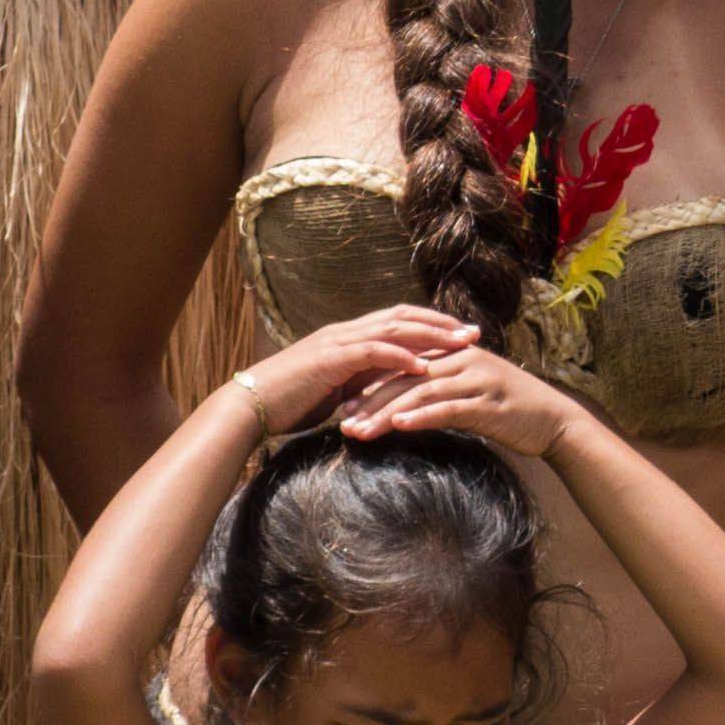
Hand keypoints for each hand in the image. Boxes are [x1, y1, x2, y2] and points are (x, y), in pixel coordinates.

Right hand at [232, 306, 479, 435]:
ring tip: (461, 343)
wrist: (249, 408)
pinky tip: (424, 365)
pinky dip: (401, 356)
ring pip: (393, 328)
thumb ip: (358, 384)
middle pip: (402, 315)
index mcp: (346, 337)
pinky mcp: (330, 360)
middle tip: (475, 331)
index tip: (461, 333)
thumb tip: (382, 391)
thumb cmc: (288, 404)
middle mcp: (344, 332)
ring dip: (431, 334)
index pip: (396, 320)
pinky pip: (372, 352)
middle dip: (441, 323)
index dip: (430, 323)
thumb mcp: (333, 392)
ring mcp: (337, 342)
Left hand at [335, 339, 578, 461]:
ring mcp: (476, 380)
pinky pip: (448, 408)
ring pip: (420, 393)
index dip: (372, 384)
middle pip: (406, 377)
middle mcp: (463, 360)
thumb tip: (402, 405)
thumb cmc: (510, 411)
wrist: (554, 420)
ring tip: (360, 431)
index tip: (343, 404)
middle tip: (342, 421)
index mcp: (455, 354)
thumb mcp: (470, 394)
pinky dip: (421, 417)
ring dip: (386, 413)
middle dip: (370, 400)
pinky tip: (399, 428)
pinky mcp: (487, 403)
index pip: (404, 365)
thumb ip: (440, 391)